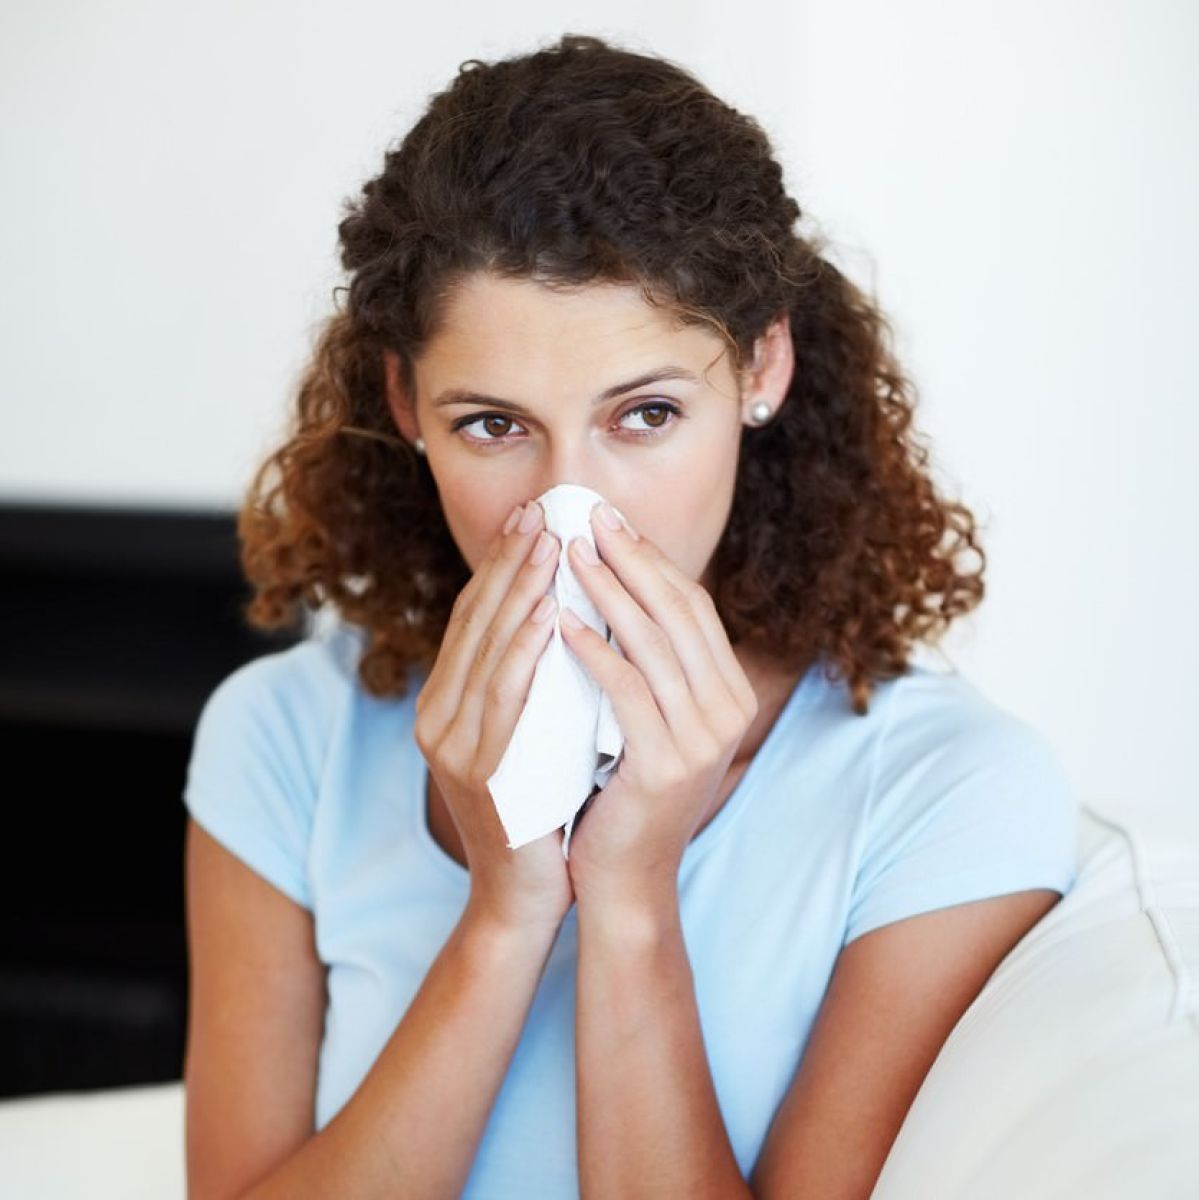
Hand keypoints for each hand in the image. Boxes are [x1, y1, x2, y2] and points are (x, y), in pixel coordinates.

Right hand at [413, 499, 571, 932]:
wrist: (526, 894)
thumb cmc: (541, 807)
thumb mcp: (530, 732)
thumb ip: (532, 681)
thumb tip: (562, 613)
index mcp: (447, 705)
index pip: (472, 619)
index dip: (498, 565)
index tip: (531, 519)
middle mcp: (439, 718)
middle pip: (475, 623)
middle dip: (509, 562)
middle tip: (542, 511)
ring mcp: (452, 745)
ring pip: (487, 651)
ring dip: (518, 591)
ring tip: (550, 543)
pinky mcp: (478, 772)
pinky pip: (504, 698)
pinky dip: (523, 650)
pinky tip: (546, 612)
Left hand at [556, 502, 758, 910]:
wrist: (624, 879)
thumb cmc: (623, 793)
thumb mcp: (649, 721)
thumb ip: (649, 667)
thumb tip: (615, 589)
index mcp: (728, 694)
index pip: (692, 606)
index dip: (651, 559)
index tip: (609, 520)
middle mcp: (727, 711)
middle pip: (678, 612)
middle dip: (631, 558)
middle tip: (588, 516)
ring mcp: (702, 739)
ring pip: (653, 644)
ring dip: (608, 591)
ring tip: (569, 552)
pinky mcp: (666, 765)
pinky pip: (626, 692)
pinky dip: (594, 652)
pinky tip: (561, 621)